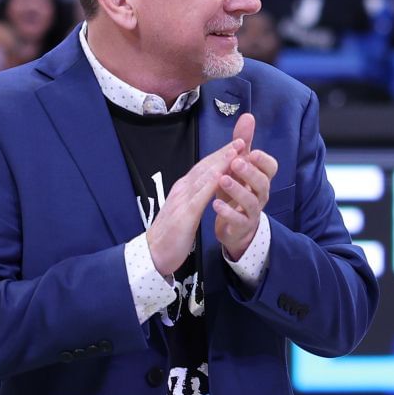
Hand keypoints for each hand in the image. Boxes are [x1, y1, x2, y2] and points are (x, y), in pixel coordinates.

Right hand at [147, 134, 247, 276]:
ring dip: (220, 162)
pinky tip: (222, 175)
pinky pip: (199, 196)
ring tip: (236, 150)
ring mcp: (182, 200)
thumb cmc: (171, 234)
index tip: (235, 145)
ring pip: (203, 177)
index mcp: (183, 189)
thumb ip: (194, 198)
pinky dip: (211, 183)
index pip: (203, 168)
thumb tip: (205, 186)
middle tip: (240, 140)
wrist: (153, 254)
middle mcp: (182, 190)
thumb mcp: (185, 211)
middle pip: (205, 167)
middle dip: (223, 153)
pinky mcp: (184, 215)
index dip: (220, 156)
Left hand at [212, 112, 278, 260]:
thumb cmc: (237, 191)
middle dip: (250, 172)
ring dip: (237, 189)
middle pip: (263, 183)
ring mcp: (252, 211)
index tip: (252, 152)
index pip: (271, 168)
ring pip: (251, 201)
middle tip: (236, 162)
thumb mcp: (239, 166)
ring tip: (222, 180)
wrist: (235, 226)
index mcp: (260, 178)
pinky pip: (238, 220)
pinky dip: (227, 212)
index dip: (263, 160)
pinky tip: (215, 204)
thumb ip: (243, 143)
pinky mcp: (242, 226)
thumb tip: (248, 116)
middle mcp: (260, 194)